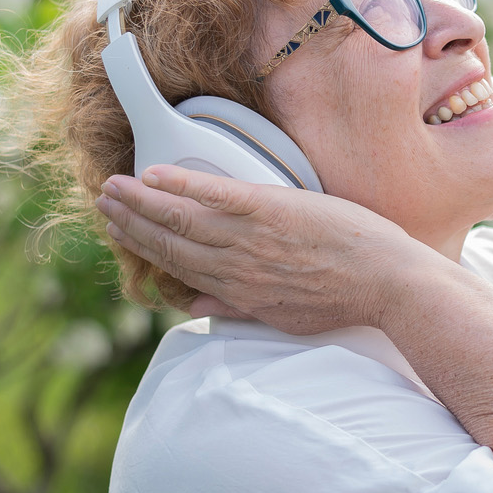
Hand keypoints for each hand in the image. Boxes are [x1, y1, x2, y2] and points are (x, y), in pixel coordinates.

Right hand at [95, 165, 435, 334]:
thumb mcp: (286, 318)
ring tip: (115, 186)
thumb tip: (197, 306)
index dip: (144, 248)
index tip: (122, 232)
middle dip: (132, 221)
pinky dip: (184, 185)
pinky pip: (217, 196)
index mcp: (240, 292)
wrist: (388, 285)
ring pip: (182, 219)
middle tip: (103, 201)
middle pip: (170, 242)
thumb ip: (238, 309)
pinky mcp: (272, 211)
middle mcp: (237, 267)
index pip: (179, 267)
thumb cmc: (346, 301)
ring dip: (143, 201)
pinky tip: (157, 174)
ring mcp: (252, 239)